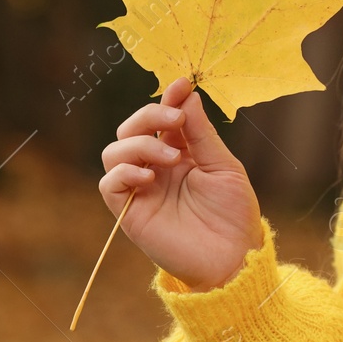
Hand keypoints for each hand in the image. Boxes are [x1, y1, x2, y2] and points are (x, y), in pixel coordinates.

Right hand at [99, 76, 263, 291]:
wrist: (234, 257)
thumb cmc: (233, 213)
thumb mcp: (223, 166)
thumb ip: (202, 133)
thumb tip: (187, 95)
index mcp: (180, 152)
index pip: (163, 118)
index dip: (169, 98)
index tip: (182, 84)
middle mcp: (156, 166)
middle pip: (131, 128)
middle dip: (150, 115)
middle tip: (176, 120)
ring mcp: (141, 188)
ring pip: (114, 151)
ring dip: (140, 144)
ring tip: (171, 158)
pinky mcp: (130, 212)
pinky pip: (108, 183)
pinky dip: (124, 171)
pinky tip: (150, 176)